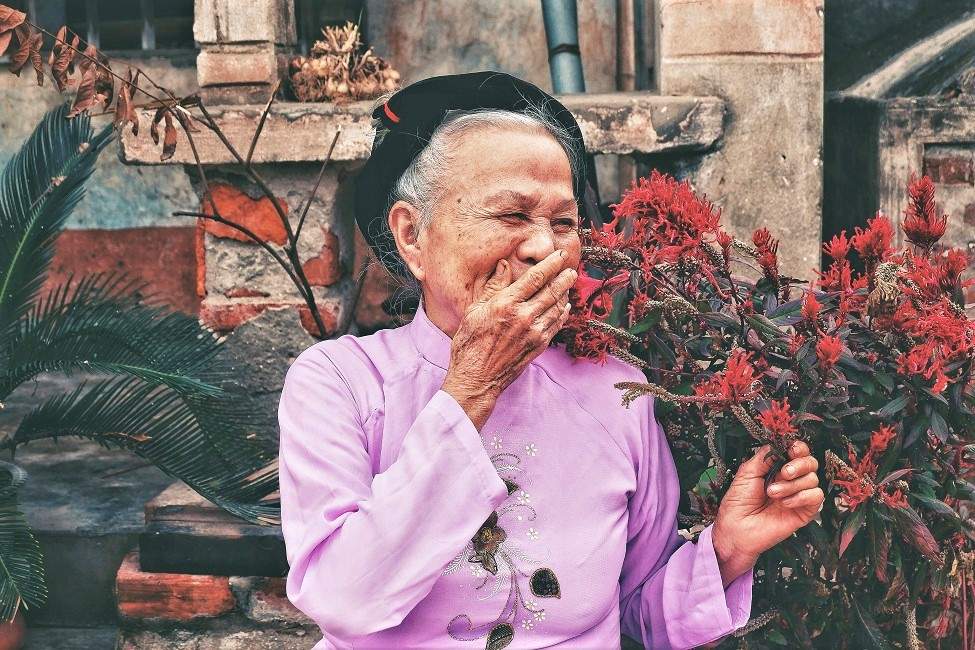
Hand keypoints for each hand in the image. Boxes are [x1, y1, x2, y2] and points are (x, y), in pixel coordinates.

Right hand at [442, 250, 576, 429]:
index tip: (559, 256)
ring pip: (556, 307)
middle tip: (571, 269)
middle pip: (551, 291)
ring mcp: (534, 332)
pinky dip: (562, 313)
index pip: (534, 278)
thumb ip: (493, 286)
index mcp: (506, 304)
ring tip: (569, 284)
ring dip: (565, 294)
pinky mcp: (539, 345)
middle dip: (563, 278)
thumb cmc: (469, 344)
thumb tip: (505, 264)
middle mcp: (523, 317)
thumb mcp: (474, 310)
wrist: (476, 378)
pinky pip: (556, 324)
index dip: (550, 264)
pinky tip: (564, 307)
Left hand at [711, 440, 823, 585]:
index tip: (792, 450)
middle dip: (799, 465)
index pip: (798, 452)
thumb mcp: (747, 472)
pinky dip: (801, 497)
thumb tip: (781, 444)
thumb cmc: (738, 501)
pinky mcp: (805, 512)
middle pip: (811, 462)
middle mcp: (791, 480)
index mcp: (777, 468)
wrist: (737, 528)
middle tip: (783, 473)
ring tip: (772, 493)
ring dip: (792, 485)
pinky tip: (784, 503)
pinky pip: (816, 497)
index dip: (799, 448)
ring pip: (813, 479)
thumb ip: (765, 456)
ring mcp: (799, 495)